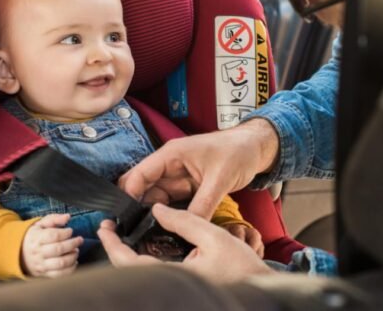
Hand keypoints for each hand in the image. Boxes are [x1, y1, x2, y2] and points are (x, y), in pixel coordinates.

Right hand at [21, 213, 82, 277]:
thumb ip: (54, 219)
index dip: (65, 233)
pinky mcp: (45, 274)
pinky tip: (74, 261)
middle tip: (79, 240)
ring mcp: (41, 265)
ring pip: (60, 263)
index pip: (53, 235)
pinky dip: (70, 269)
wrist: (20, 253)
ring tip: (76, 250)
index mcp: (36, 238)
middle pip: (59, 249)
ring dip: (73, 256)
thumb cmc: (35, 237)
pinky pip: (60, 274)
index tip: (70, 230)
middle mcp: (38, 252)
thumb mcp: (41, 224)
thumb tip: (67, 217)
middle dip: (73, 244)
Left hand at [98, 204, 273, 282]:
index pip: (130, 263)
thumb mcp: (214, 236)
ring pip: (141, 273)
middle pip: (130, 271)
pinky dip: (143, 260)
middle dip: (116, 249)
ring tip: (122, 234)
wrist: (260, 287)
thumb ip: (184, 221)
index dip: (113, 245)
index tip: (105, 228)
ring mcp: (175, 287)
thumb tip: (158, 209)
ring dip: (128, 255)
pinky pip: (153, 274)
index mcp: (175, 276)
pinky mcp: (181, 286)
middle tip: (109, 229)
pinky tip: (144, 246)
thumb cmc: (242, 267)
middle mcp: (171, 284)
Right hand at [119, 119, 279, 218]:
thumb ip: (203, 204)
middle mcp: (170, 165)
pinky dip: (170, 214)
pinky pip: (172, 202)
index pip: (139, 175)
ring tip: (152, 234)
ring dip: (155, 214)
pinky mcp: (187, 186)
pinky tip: (170, 228)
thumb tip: (189, 226)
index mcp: (171, 155)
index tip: (127, 219)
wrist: (255, 148)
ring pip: (157, 198)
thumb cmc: (238, 152)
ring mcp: (178, 176)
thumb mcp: (220, 179)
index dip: (130, 196)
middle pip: (143, 188)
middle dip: (138, 208)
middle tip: (137, 231)